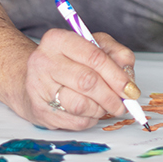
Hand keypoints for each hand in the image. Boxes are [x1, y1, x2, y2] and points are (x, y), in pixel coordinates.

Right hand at [14, 28, 140, 129]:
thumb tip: (128, 75)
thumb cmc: (67, 62)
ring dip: (101, 109)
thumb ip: (115, 54)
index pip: (94, 57)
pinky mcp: (40, 112)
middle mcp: (43, 61)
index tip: (130, 88)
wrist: (32, 80)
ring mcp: (38, 88)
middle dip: (111, 96)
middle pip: (87, 82)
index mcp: (57, 40)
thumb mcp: (92, 46)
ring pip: (81, 105)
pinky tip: (90, 112)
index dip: (117, 75)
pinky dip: (90, 119)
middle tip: (123, 104)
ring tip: (104, 105)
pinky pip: (76, 121)